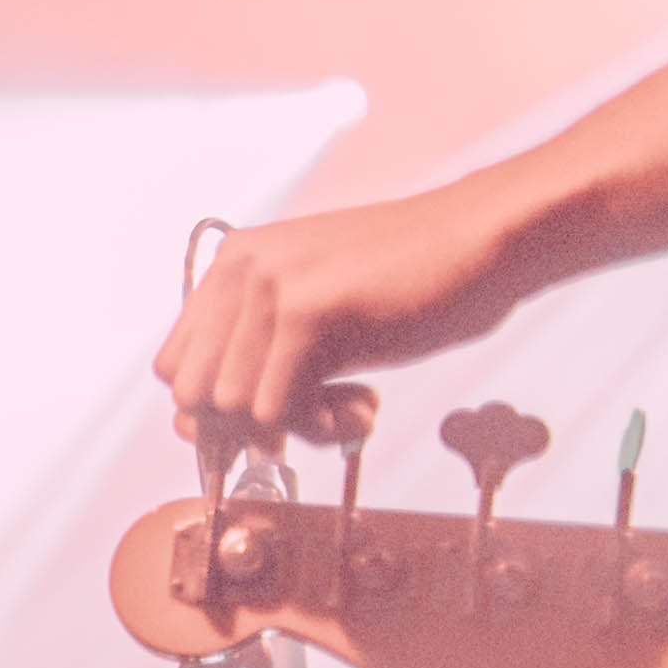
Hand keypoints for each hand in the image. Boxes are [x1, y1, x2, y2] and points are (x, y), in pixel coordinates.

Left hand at [155, 184, 533, 446]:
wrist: (491, 238)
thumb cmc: (416, 281)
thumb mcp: (317, 309)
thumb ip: (255, 355)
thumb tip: (188, 428)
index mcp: (234, 263)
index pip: (176, 365)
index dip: (217, 407)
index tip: (274, 415)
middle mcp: (240, 270)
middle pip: (193, 393)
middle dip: (248, 425)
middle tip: (313, 417)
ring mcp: (271, 288)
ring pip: (233, 408)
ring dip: (294, 428)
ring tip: (352, 404)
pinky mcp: (308, 314)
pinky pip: (275, 411)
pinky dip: (318, 430)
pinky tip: (364, 405)